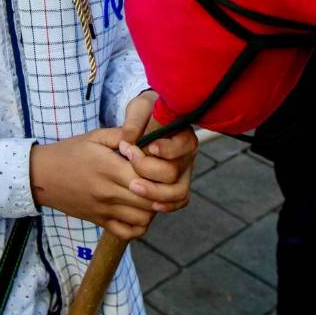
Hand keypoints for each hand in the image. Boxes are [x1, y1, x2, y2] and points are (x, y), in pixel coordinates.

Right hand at [29, 128, 157, 240]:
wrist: (42, 175)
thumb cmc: (70, 152)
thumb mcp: (95, 136)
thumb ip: (123, 135)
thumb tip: (147, 137)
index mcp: (108, 168)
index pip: (146, 176)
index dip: (157, 170)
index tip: (153, 161)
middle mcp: (108, 192)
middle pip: (150, 200)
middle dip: (160, 190)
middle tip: (158, 178)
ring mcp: (104, 210)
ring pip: (143, 219)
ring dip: (152, 208)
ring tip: (149, 193)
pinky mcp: (100, 221)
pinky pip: (128, 233)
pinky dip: (139, 225)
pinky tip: (137, 210)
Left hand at [119, 91, 196, 213]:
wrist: (147, 122)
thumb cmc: (145, 113)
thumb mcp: (140, 108)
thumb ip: (135, 121)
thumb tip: (128, 139)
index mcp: (184, 135)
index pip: (182, 146)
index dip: (166, 149)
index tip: (148, 146)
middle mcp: (187, 156)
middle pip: (174, 172)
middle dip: (148, 170)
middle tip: (129, 159)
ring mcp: (183, 173)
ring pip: (178, 192)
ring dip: (155, 193)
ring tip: (134, 187)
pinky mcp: (177, 185)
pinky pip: (178, 201)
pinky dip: (167, 205)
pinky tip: (151, 205)